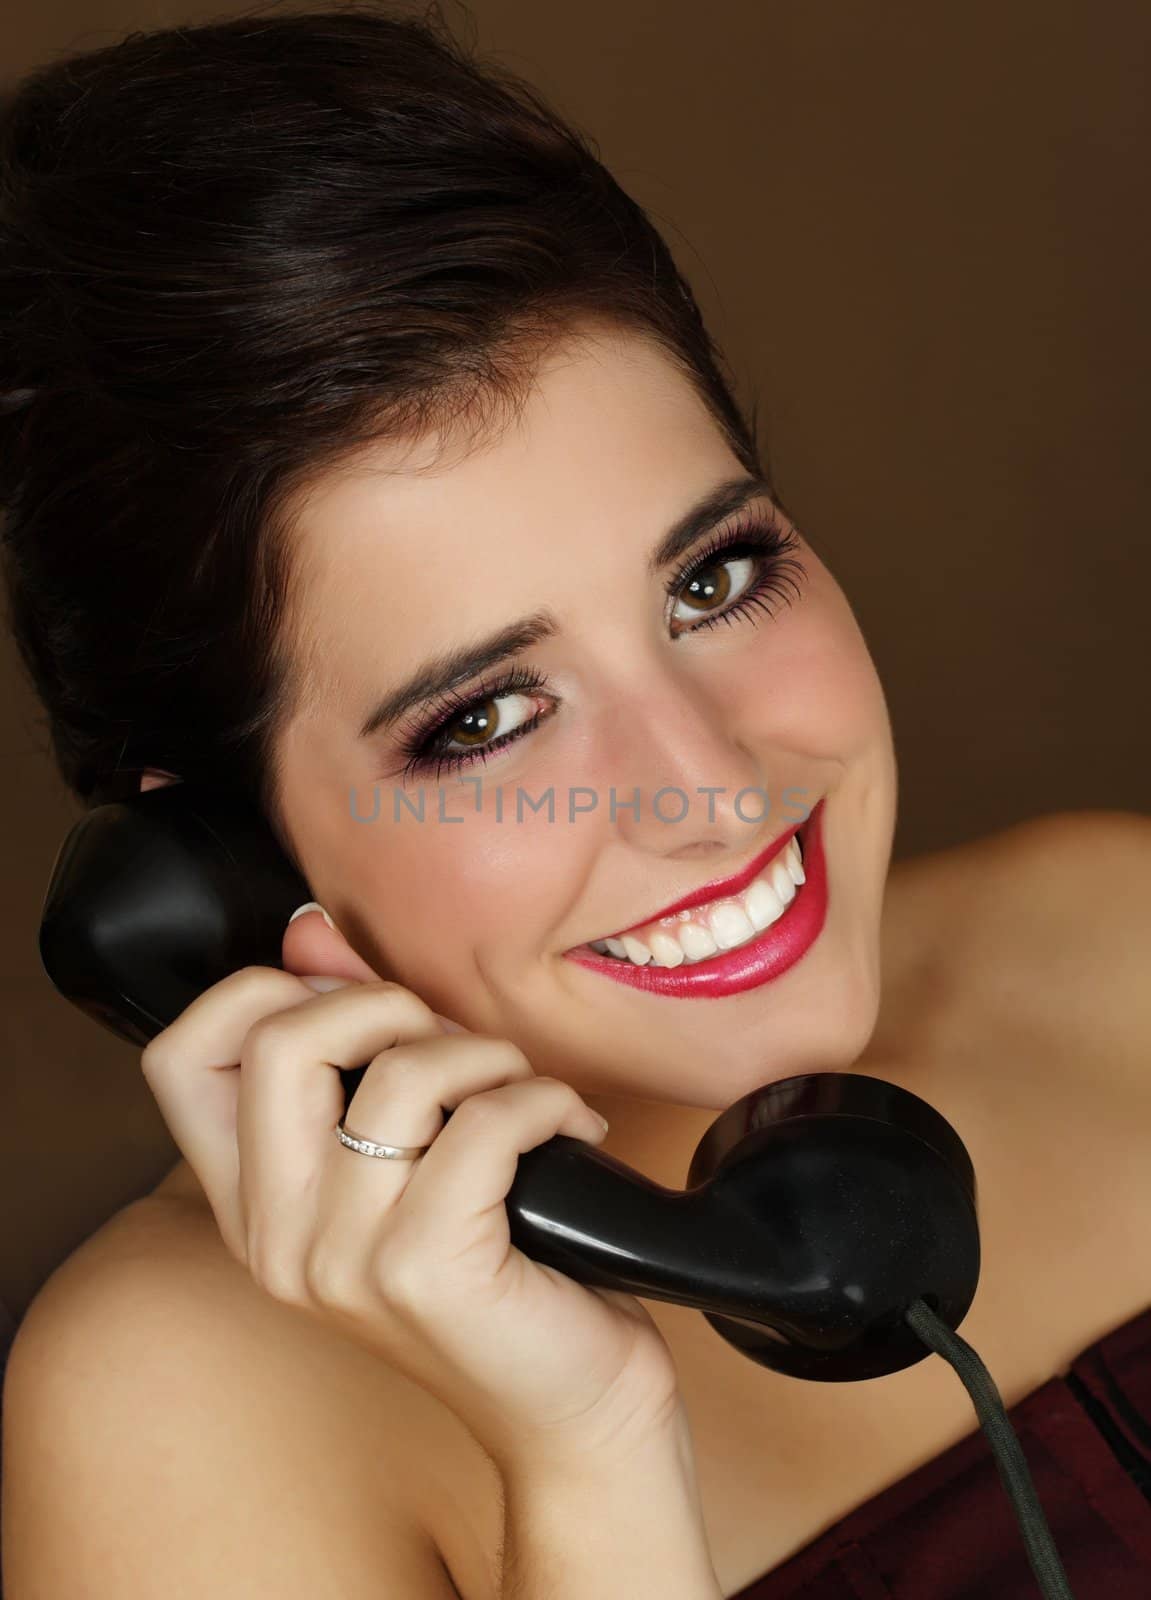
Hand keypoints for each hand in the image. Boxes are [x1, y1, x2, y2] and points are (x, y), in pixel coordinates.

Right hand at [139, 905, 684, 1473]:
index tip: (350, 1000)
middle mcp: (277, 1238)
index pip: (178, 1060)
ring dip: (485, 1056)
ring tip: (524, 1091)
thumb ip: (352, 1044)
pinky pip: (484, 1123)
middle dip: (383, 1003)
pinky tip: (570, 1128)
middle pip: (277, 1041)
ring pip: (398, 1074)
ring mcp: (342, 1261)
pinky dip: (544, 1100)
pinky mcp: (424, 1270)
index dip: (257, 994)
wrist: (571, 1406)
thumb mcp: (406, 1150)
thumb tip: (309, 928)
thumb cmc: (499, 1266)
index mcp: (255, 1206)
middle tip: (454, 1044)